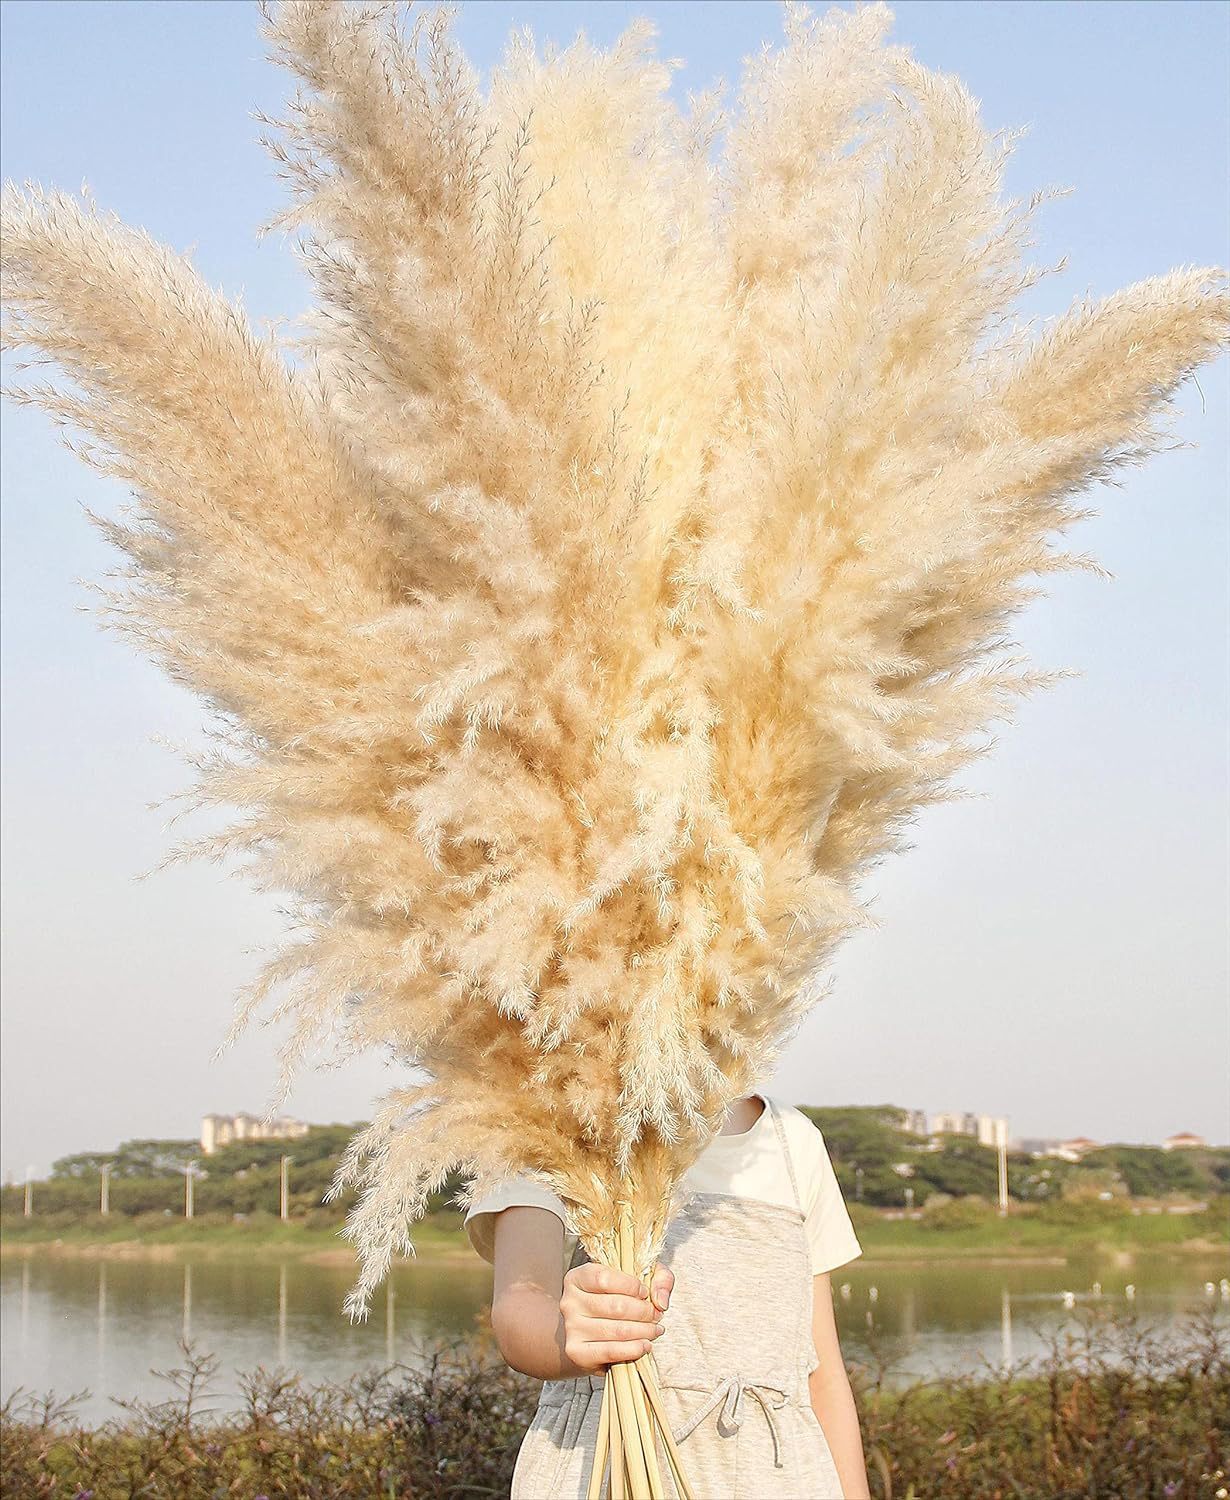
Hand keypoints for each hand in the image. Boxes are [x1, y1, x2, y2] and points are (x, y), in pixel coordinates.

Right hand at [559, 1261, 674, 1372]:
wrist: (591, 1335)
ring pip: (616, 1330)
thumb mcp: (639, 1279)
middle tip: (656, 1316)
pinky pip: (610, 1351)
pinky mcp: (577, 1352)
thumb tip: (660, 1301)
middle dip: (644, 1312)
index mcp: (578, 1277)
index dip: (631, 1286)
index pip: (604, 1278)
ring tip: (655, 1330)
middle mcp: (569, 1301)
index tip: (645, 1293)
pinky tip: (645, 1345)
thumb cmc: (616, 1300)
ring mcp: (571, 1328)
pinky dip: (633, 1349)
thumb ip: (659, 1278)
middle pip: (614, 1306)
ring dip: (643, 1331)